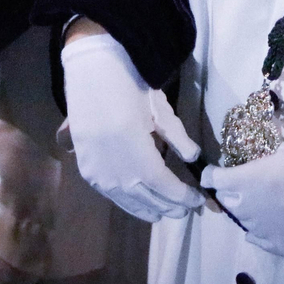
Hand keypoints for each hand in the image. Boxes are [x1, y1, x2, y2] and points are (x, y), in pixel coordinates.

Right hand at [60, 32, 201, 221]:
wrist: (91, 70)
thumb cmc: (130, 84)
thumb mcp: (159, 108)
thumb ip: (177, 137)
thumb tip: (193, 159)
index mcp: (135, 150)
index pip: (163, 184)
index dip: (181, 195)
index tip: (198, 199)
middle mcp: (114, 168)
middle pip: (146, 198)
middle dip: (168, 205)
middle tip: (186, 208)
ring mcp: (97, 171)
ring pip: (126, 201)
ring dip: (148, 209)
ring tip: (164, 212)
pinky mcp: (86, 169)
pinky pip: (110, 194)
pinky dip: (127, 201)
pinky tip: (138, 201)